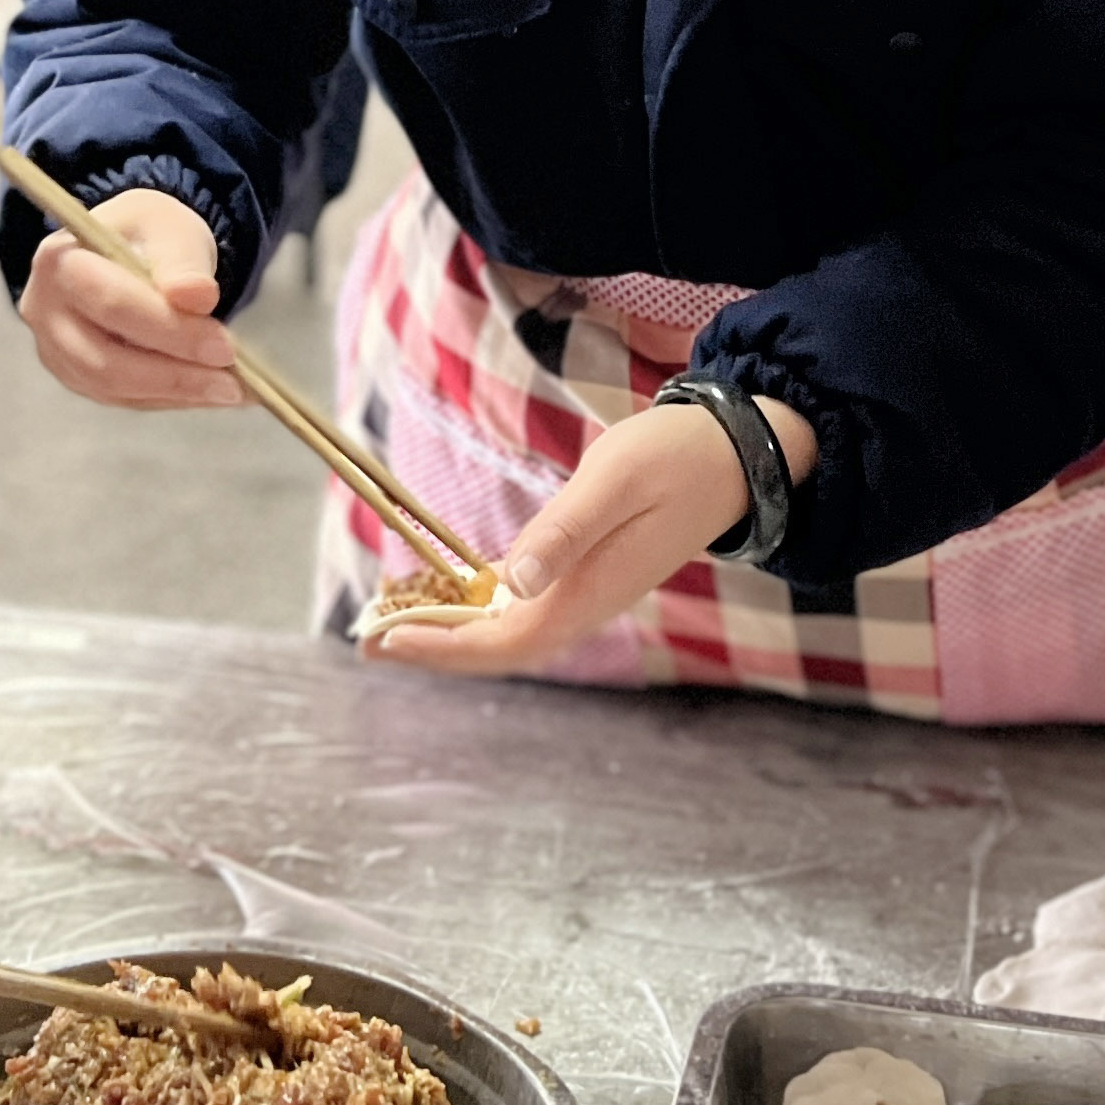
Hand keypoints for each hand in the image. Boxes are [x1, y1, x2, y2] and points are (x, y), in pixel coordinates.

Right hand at [16, 187, 245, 409]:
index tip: (225, 347)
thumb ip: (182, 261)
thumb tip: (198, 297)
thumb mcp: (170, 229)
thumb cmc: (147, 235)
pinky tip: (207, 393)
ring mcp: (54, 349)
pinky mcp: (75, 376)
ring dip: (175, 393)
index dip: (169, 330)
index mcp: (60, 261)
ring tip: (230, 391)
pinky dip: (168, 398)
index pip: (112, 304)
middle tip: (232, 382)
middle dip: (174, 374)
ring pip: (113, 387)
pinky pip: (121, 398)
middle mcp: (44, 309)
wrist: (128, 249)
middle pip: (105, 358)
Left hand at [369, 393, 818, 676]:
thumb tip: (514, 582)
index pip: (506, 641)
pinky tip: (449, 598)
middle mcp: (587, 603)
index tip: (390, 637)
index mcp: (591, 591)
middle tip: (366, 642)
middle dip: (434, 649)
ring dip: (452, 633)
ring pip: (510, 631)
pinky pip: (525, 608)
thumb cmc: (675, 456)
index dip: (445, 646)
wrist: (737, 454)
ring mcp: (590, 592)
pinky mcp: (589, 574)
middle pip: (500, 648)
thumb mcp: (614, 479)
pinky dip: (479, 609)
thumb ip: (564, 530)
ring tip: (391, 625)